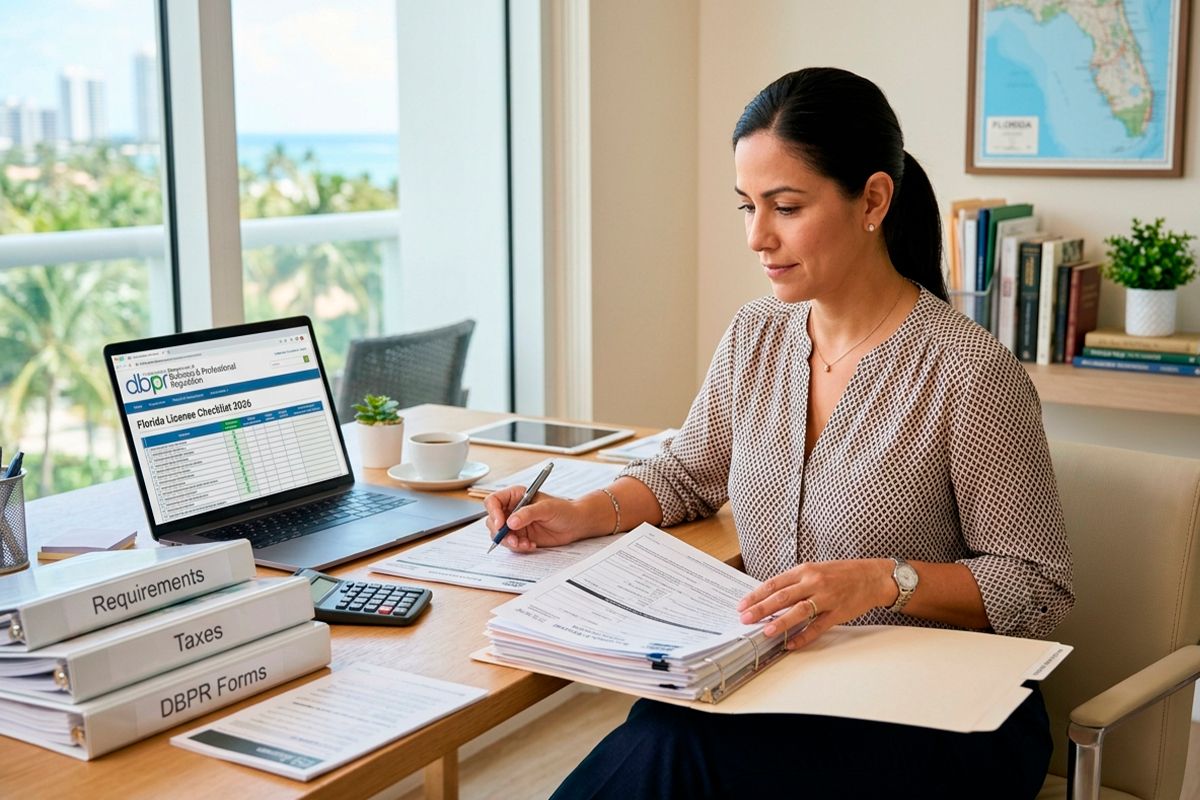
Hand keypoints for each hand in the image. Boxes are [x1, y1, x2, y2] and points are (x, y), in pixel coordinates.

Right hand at [483, 486, 590, 551]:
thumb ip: (528, 514)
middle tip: (513, 540)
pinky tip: (531, 545)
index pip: (493, 501)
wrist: (575, 524)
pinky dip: (518, 547)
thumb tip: (511, 522)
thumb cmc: (564, 510)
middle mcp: (512, 509)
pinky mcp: (521, 536)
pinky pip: (511, 544)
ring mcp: (515, 524)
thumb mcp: (546, 508)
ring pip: (499, 535)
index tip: (502, 525)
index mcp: (515, 496)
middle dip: (500, 533)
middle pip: (492, 520)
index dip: (493, 512)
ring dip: (509, 542)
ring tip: (524, 544)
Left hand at [735, 558, 892, 649]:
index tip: (742, 605)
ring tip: (766, 631)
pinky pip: (818, 627)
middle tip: (745, 619)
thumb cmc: (842, 573)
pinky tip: (791, 644)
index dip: (756, 595)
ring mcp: (827, 598)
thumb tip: (772, 597)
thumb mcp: (816, 570)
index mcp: (805, 570)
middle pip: (782, 596)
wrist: (872, 577)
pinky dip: (804, 636)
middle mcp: (814, 583)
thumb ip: (796, 582)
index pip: (774, 583)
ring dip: (781, 622)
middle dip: (761, 609)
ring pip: (799, 611)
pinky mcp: (838, 613)